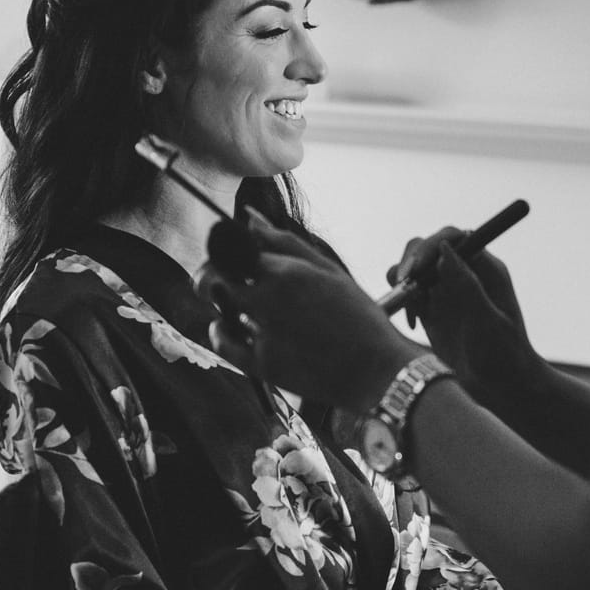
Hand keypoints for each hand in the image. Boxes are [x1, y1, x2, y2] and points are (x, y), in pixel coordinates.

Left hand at [200, 216, 415, 410]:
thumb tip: (250, 218)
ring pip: (218, 306)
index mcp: (288, 272)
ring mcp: (264, 333)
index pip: (234, 248)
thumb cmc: (360, 318)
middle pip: (213, 276)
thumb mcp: (329, 270)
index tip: (232, 253)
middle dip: (211, 273)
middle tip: (224, 278)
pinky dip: (220, 331)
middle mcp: (270, 300)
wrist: (379, 371)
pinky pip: (223, 343)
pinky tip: (231, 327)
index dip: (227, 248)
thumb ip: (285, 243)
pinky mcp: (263, 365)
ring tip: (240, 304)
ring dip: (221, 300)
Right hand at [389, 232, 534, 399]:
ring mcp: (446, 291)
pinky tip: (410, 323)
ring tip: (408, 306)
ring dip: (403, 280)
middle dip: (411, 262)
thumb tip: (444, 248)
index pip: (452, 238)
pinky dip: (402, 300)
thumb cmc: (505, 355)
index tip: (415, 268)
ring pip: (413, 268)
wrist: (503, 388)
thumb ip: (466, 284)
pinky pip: (408, 293)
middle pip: (427, 248)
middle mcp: (463, 273)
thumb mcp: (487, 321)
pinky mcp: (431, 310)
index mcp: (484, 268)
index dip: (429, 246)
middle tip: (403, 285)